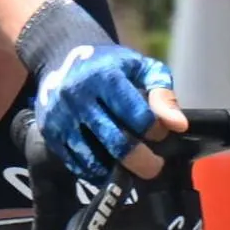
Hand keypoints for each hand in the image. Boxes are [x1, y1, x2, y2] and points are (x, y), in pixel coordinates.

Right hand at [37, 43, 180, 184]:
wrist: (61, 57)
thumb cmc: (110, 65)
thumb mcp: (140, 67)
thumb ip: (163, 93)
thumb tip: (179, 126)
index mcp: (106, 77)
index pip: (139, 117)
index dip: (156, 132)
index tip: (160, 135)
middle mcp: (79, 97)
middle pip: (118, 143)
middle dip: (142, 162)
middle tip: (154, 168)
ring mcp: (61, 117)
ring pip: (95, 159)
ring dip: (118, 172)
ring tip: (131, 170)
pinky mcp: (49, 133)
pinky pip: (76, 164)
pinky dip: (96, 173)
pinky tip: (109, 169)